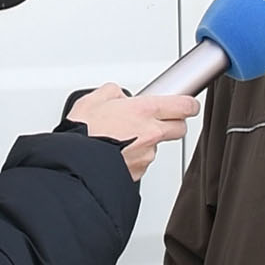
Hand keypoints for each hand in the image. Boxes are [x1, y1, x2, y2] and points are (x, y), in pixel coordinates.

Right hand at [66, 83, 198, 180]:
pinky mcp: (139, 172)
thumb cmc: (82, 134)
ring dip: (148, 142)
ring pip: (158, 146)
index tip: (189, 103)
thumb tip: (117, 95)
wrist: (75, 164)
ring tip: (125, 139)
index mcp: (144, 110)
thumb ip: (112, 92)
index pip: (184, 105)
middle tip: (162, 119)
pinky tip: (117, 153)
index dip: (189, 104)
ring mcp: (147, 155)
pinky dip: (135, 158)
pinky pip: (143, 162)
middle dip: (175, 122)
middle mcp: (151, 133)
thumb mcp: (93, 100)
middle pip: (180, 128)